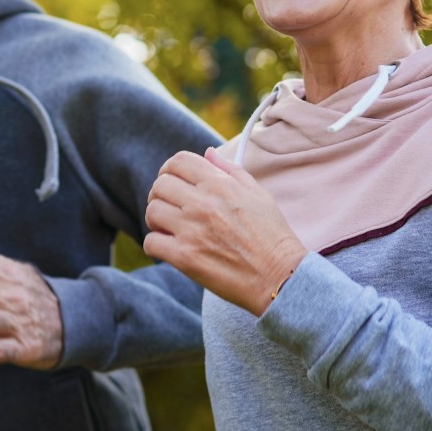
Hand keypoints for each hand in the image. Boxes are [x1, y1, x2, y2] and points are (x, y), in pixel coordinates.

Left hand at [142, 148, 306, 314]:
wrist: (280, 277)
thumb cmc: (272, 236)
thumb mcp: (258, 194)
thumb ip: (231, 170)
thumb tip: (208, 153)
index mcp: (220, 184)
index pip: (178, 162)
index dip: (169, 170)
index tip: (173, 182)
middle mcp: (203, 203)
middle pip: (160, 185)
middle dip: (161, 194)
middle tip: (170, 208)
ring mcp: (191, 230)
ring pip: (152, 211)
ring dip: (156, 219)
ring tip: (169, 228)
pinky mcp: (185, 257)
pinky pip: (151, 243)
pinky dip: (155, 245)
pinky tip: (169, 248)